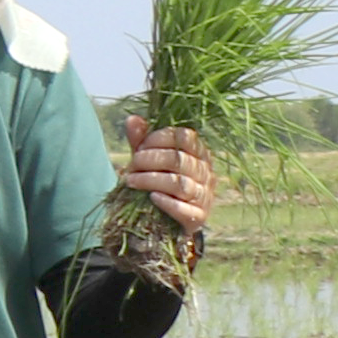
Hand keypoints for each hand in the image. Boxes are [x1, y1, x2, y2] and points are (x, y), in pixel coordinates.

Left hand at [115, 123, 222, 238]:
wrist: (169, 219)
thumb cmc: (159, 181)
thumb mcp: (148, 159)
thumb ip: (141, 140)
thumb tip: (132, 119)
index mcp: (198, 153)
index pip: (185, 137)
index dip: (159, 139)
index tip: (139, 147)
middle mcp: (206, 172)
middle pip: (179, 160)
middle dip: (149, 160)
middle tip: (130, 166)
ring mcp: (205, 195)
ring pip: (180, 184)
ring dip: (151, 181)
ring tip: (131, 181)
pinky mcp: (199, 216)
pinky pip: (185, 209)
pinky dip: (167, 203)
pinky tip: (152, 198)